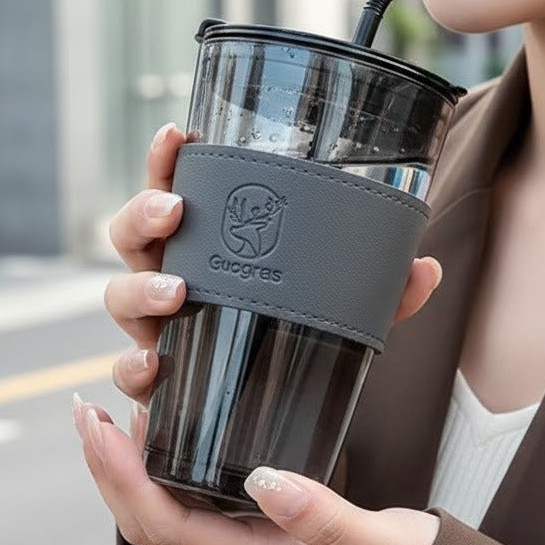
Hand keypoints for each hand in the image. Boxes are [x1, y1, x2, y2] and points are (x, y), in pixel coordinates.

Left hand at [72, 394, 439, 544]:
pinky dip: (164, 467)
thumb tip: (265, 479)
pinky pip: (193, 503)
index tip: (100, 425)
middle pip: (148, 519)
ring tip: (108, 416)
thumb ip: (327, 517)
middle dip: (107, 467)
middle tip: (84, 412)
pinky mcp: (262, 531)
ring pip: (165, 511)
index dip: (123, 477)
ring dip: (127, 467)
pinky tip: (168, 435)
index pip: (166, 524)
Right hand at [104, 121, 443, 405]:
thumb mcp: (339, 309)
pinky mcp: (157, 377)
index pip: (176, 191)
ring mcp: (158, 327)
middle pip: (132, 234)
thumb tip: (425, 269)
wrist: (267, 410)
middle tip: (175, 211)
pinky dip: (134, 368)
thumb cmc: (291, 336)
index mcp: (209, 245)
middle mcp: (173, 276)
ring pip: (119, 297)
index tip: (177, 134)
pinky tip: (154, 366)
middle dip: (143, 215)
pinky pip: (129, 371)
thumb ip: (377, 290)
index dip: (167, 161)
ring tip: (176, 289)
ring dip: (140, 289)